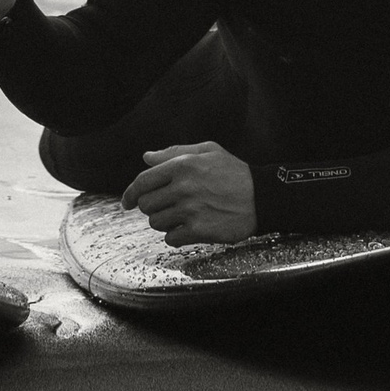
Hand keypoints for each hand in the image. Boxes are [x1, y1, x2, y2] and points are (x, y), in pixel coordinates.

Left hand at [123, 142, 257, 245]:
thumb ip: (174, 153)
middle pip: (146, 205)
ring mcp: (190, 210)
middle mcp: (183, 187)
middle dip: (151, 208)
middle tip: (165, 207)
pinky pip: (171, 239)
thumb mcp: (207, 151)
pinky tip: (188, 229)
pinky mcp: (199, 231)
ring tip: (180, 217)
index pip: (142, 181)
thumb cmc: (235, 172)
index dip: (130, 193)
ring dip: (164, 223)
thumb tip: (146, 157)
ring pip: (156, 223)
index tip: (127, 202)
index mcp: (182, 166)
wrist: (262, 197)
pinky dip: (175, 237)